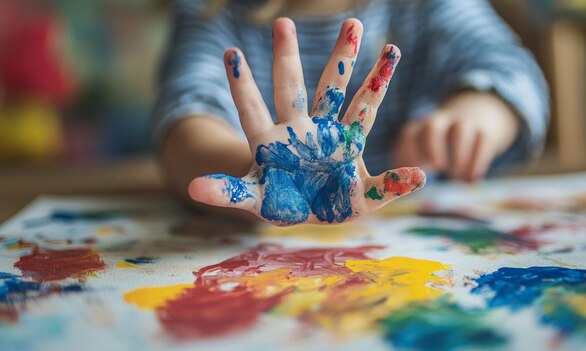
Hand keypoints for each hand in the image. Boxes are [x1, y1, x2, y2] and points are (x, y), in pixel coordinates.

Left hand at [188, 18, 424, 225]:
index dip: (242, 84)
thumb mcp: (255, 201)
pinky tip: (392, 60)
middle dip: (288, 58)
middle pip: (293, 89)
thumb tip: (191, 187)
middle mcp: (299, 129)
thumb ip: (228, 194)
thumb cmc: (283, 201)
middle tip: (282, 22)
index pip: (253, 108)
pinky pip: (367, 120)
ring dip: (344, 60)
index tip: (230, 53)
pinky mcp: (351, 145)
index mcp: (271, 142)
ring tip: (354, 23)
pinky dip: (378, 90)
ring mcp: (328, 133)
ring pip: (336, 92)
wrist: (315, 209)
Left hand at [393, 91, 518, 182]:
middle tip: (436, 168)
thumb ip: (408, 169)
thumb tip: (394, 192)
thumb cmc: (438, 148)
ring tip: (457, 178)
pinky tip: (472, 179)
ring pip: (461, 131)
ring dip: (459, 155)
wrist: (475, 122)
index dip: (408, 152)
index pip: (409, 133)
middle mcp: (441, 122)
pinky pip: (483, 139)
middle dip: (433, 146)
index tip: (411, 173)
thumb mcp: (421, 154)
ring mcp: (463, 124)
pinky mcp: (484, 130)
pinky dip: (478, 159)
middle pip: (434, 125)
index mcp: (420, 127)